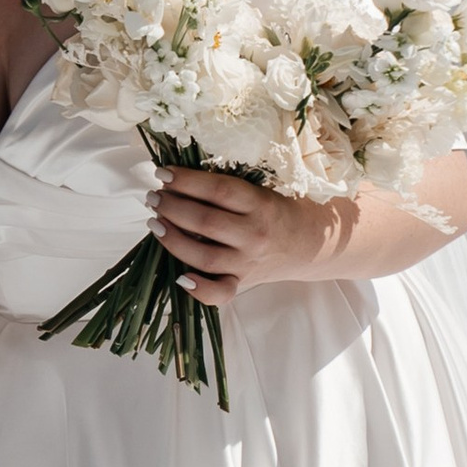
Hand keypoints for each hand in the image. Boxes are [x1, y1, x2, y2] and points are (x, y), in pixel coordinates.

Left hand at [148, 168, 337, 307]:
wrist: (312, 243)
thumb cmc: (280, 209)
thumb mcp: (263, 189)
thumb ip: (229, 187)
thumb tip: (180, 178)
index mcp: (261, 204)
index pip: (218, 190)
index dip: (186, 180)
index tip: (163, 173)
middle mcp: (254, 235)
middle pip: (204, 221)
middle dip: (172, 206)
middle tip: (154, 196)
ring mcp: (247, 262)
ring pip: (202, 255)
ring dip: (172, 238)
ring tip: (155, 221)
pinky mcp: (242, 282)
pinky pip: (219, 293)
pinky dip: (198, 288)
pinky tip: (178, 276)